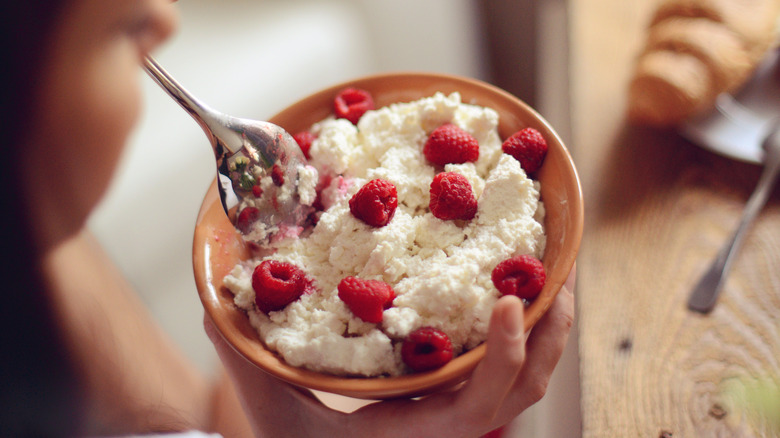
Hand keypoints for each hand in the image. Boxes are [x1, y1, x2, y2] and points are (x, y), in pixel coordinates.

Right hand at [205, 266, 574, 437]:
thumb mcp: (275, 413)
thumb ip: (249, 363)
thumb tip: (216, 308)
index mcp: (420, 437)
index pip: (481, 406)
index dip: (505, 356)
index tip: (510, 303)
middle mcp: (449, 428)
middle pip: (526, 387)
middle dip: (551, 332)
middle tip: (559, 271)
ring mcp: (456, 414)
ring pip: (523, 380)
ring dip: (545, 330)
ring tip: (550, 274)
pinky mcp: (453, 399)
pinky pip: (501, 369)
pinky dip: (518, 333)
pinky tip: (509, 293)